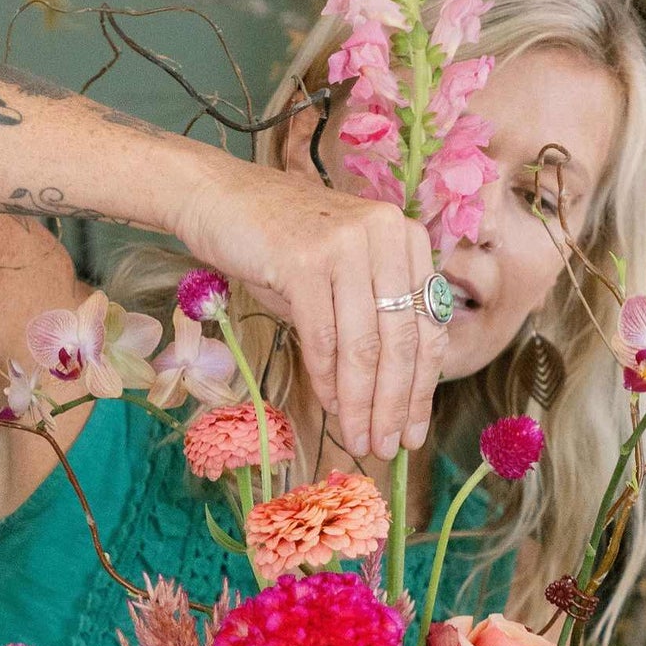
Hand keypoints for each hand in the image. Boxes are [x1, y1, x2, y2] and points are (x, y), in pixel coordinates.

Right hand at [177, 152, 446, 460]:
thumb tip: (394, 402)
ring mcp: (347, 244)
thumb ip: (373, 324)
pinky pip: (324, 338)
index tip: (412, 433)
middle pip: (401, 341)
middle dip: (394, 405)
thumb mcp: (343, 278)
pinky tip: (330, 408)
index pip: (427, 327)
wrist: (218, 198)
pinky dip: (327, 380)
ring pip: (364, 346)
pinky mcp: (306, 260)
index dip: (422, 388)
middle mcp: (386, 234)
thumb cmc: (282, 246)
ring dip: (362, 403)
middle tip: (386, 448)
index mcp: (406, 239)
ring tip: (359, 441)